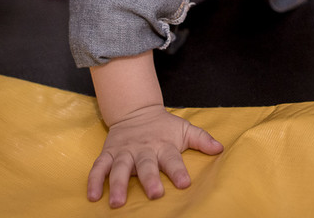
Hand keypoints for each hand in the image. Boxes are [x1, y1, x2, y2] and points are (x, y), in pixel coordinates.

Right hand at [88, 104, 221, 207]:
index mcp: (163, 145)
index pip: (172, 159)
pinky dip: (94, 181)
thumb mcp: (184, 129)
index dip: (178, 171)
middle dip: (150, 179)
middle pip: (146, 165)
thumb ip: (201, 139)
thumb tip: (220, 149)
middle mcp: (143, 149)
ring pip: (119, 168)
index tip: (185, 183)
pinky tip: (93, 196)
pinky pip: (98, 167)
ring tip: (117, 202)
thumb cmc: (163, 126)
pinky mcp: (109, 153)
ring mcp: (124, 152)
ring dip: (118, 184)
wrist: (135, 110)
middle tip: (154, 194)